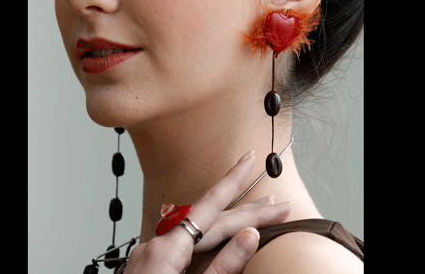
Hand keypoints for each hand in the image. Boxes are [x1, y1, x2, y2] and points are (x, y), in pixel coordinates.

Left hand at [123, 150, 291, 273]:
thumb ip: (223, 267)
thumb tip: (249, 235)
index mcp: (165, 250)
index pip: (209, 208)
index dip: (233, 183)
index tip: (249, 160)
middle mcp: (154, 245)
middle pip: (207, 219)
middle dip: (244, 209)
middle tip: (276, 202)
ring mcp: (148, 255)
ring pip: (194, 229)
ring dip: (226, 222)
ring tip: (255, 214)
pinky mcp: (148, 265)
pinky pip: (182, 241)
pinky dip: (205, 237)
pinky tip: (217, 232)